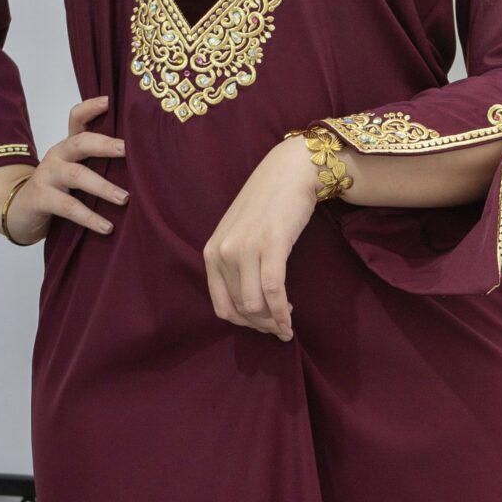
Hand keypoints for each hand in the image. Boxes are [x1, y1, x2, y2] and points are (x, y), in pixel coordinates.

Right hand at [0, 96, 127, 245]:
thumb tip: (142, 163)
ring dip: (103, 187)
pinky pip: (68, 207)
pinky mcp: (41, 198)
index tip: (110, 100)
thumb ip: (98, 163)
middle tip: (128, 150)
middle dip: (105, 144)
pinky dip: (89, 217)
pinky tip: (107, 227)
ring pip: (77, 175)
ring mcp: (47, 176)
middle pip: (80, 143)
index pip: (77, 118)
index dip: (91, 107)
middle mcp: (58, 156)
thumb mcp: (76, 171)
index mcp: (68, 146)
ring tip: (124, 198)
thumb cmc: (57, 189)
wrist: (18, 210)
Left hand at [203, 136, 323, 338]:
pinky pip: (273, 290)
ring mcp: (245, 249)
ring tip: (287, 323)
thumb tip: (250, 307)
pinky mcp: (270, 245)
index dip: (244, 325)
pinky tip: (289, 318)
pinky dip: (281, 311)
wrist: (288, 172)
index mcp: (211, 253)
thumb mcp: (239, 235)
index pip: (222, 307)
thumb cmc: (267, 205)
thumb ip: (236, 266)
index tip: (263, 326)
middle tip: (280, 329)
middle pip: (241, 309)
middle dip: (262, 326)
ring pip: (255, 305)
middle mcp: (223, 253)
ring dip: (273, 321)